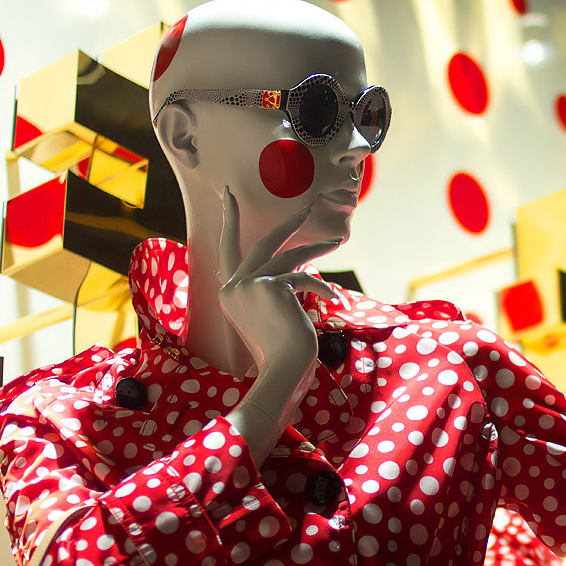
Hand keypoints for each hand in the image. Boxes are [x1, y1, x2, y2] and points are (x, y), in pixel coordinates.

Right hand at [218, 189, 338, 461]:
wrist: (284, 369)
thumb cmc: (281, 349)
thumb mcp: (270, 316)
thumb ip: (273, 290)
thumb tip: (296, 269)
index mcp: (229, 293)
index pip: (228, 250)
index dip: (230, 222)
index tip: (230, 197)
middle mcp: (233, 286)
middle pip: (262, 243)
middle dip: (287, 224)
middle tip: (305, 206)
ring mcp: (249, 284)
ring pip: (289, 256)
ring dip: (316, 247)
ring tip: (337, 241)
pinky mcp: (270, 286)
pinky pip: (303, 277)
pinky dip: (320, 287)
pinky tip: (332, 299)